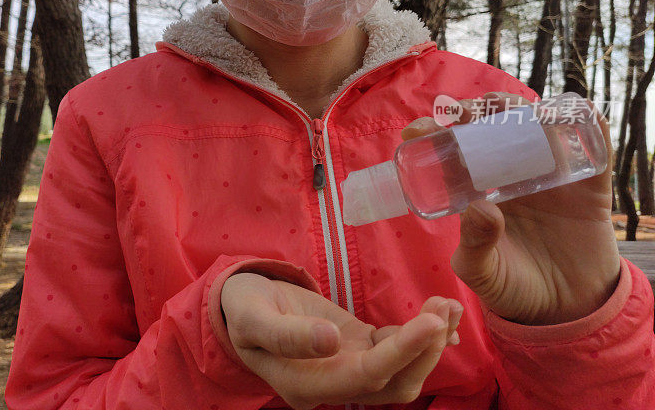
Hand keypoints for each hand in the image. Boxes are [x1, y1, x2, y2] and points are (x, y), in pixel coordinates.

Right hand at [221, 272, 461, 408]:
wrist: (241, 304)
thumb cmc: (241, 309)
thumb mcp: (253, 317)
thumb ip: (287, 334)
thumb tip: (329, 341)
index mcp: (305, 385)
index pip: (364, 377)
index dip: (401, 353)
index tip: (429, 322)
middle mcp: (333, 385)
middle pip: (393, 382)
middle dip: (425, 349)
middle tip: (444, 307)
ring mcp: (348, 366)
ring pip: (402, 370)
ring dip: (430, 341)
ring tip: (449, 304)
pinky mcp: (357, 347)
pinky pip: (396, 349)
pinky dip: (422, 335)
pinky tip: (441, 314)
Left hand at [402, 91, 620, 324]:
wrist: (566, 311)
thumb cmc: (512, 287)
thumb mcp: (482, 272)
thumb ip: (475, 245)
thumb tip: (481, 207)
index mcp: (476, 189)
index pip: (450, 152)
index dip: (433, 133)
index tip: (417, 130)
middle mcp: (508, 174)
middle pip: (489, 128)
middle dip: (473, 112)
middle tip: (462, 112)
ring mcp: (547, 174)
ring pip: (533, 127)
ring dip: (518, 109)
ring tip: (506, 109)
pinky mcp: (586, 183)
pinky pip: (589, 146)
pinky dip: (584, 122)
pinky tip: (569, 112)